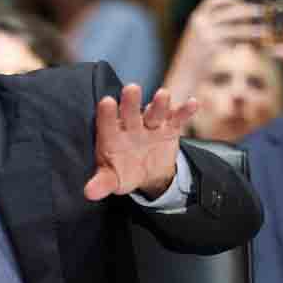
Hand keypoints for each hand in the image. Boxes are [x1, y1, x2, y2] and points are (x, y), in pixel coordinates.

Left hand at [85, 84, 197, 200]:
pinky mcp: (169, 128)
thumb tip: (89, 193)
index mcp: (112, 136)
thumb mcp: (112, 180)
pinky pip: (177, 118)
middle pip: (130, 112)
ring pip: (154, 112)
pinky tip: (193, 103)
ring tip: (163, 95)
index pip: (107, 123)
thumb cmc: (124, 172)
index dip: (107, 114)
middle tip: (132, 89)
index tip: (106, 102)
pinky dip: (185, 111)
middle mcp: (130, 126)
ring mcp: (150, 125)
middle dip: (131, 102)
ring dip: (159, 104)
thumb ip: (101, 184)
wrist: (148, 173)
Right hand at [164, 0, 263, 102]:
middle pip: (234, 10)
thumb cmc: (194, 60)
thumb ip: (213, 25)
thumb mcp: (197, 37)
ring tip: (266, 33)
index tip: (243, 4)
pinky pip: (240, 44)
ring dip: (256, 30)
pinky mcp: (216, 51)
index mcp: (197, 18)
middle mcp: (201, 24)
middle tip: (264, 15)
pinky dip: (250, 45)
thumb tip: (238, 14)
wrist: (182, 80)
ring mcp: (208, 37)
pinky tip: (258, 48)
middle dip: (252, 11)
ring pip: (241, 29)